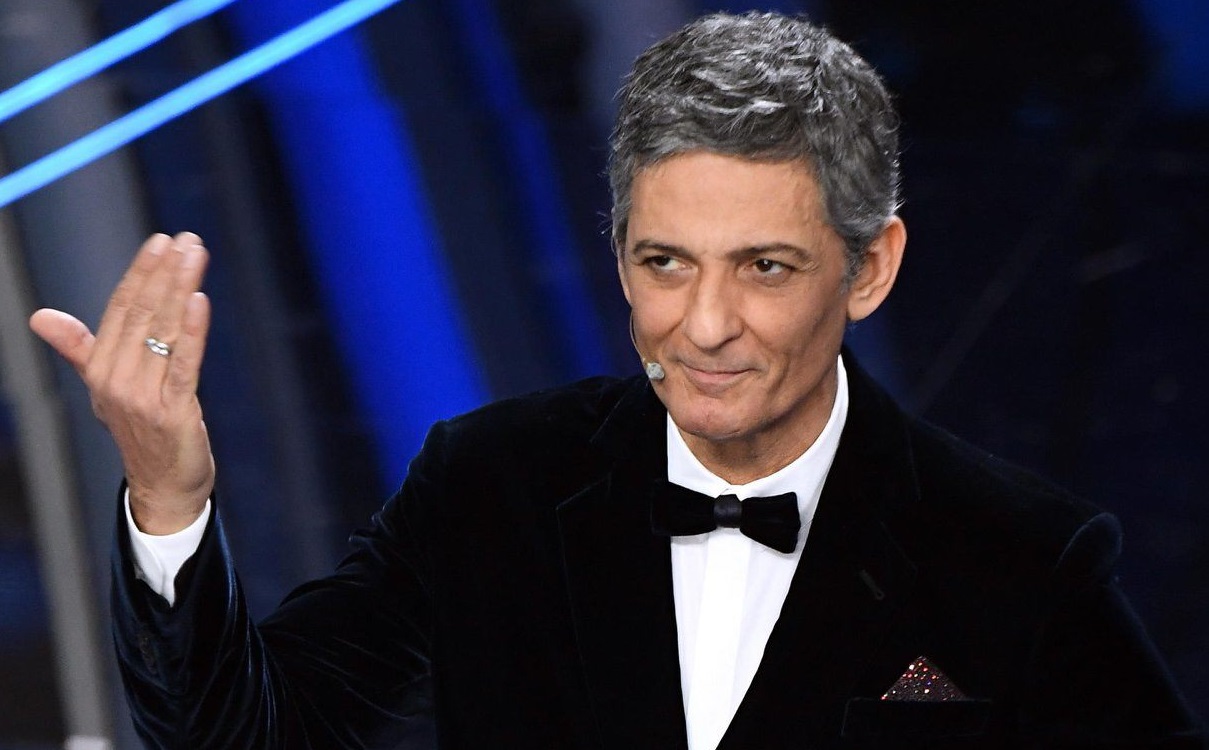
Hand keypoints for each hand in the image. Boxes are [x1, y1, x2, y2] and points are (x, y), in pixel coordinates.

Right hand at [29, 232, 214, 533]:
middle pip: (141, 314)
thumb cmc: (142, 432)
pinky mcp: (174, 411)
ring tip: (196, 255)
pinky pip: (184, 364)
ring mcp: (144, 398)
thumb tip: (39, 317)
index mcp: (100, 370)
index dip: (140, 273)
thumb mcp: (107, 387)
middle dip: (164, 273)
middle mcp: (116, 381)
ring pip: (162, 332)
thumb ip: (80, 347)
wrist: (164, 488)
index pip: (120, 310)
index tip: (161, 241)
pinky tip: (200, 301)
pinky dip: (191, 331)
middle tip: (186, 239)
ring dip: (181, 289)